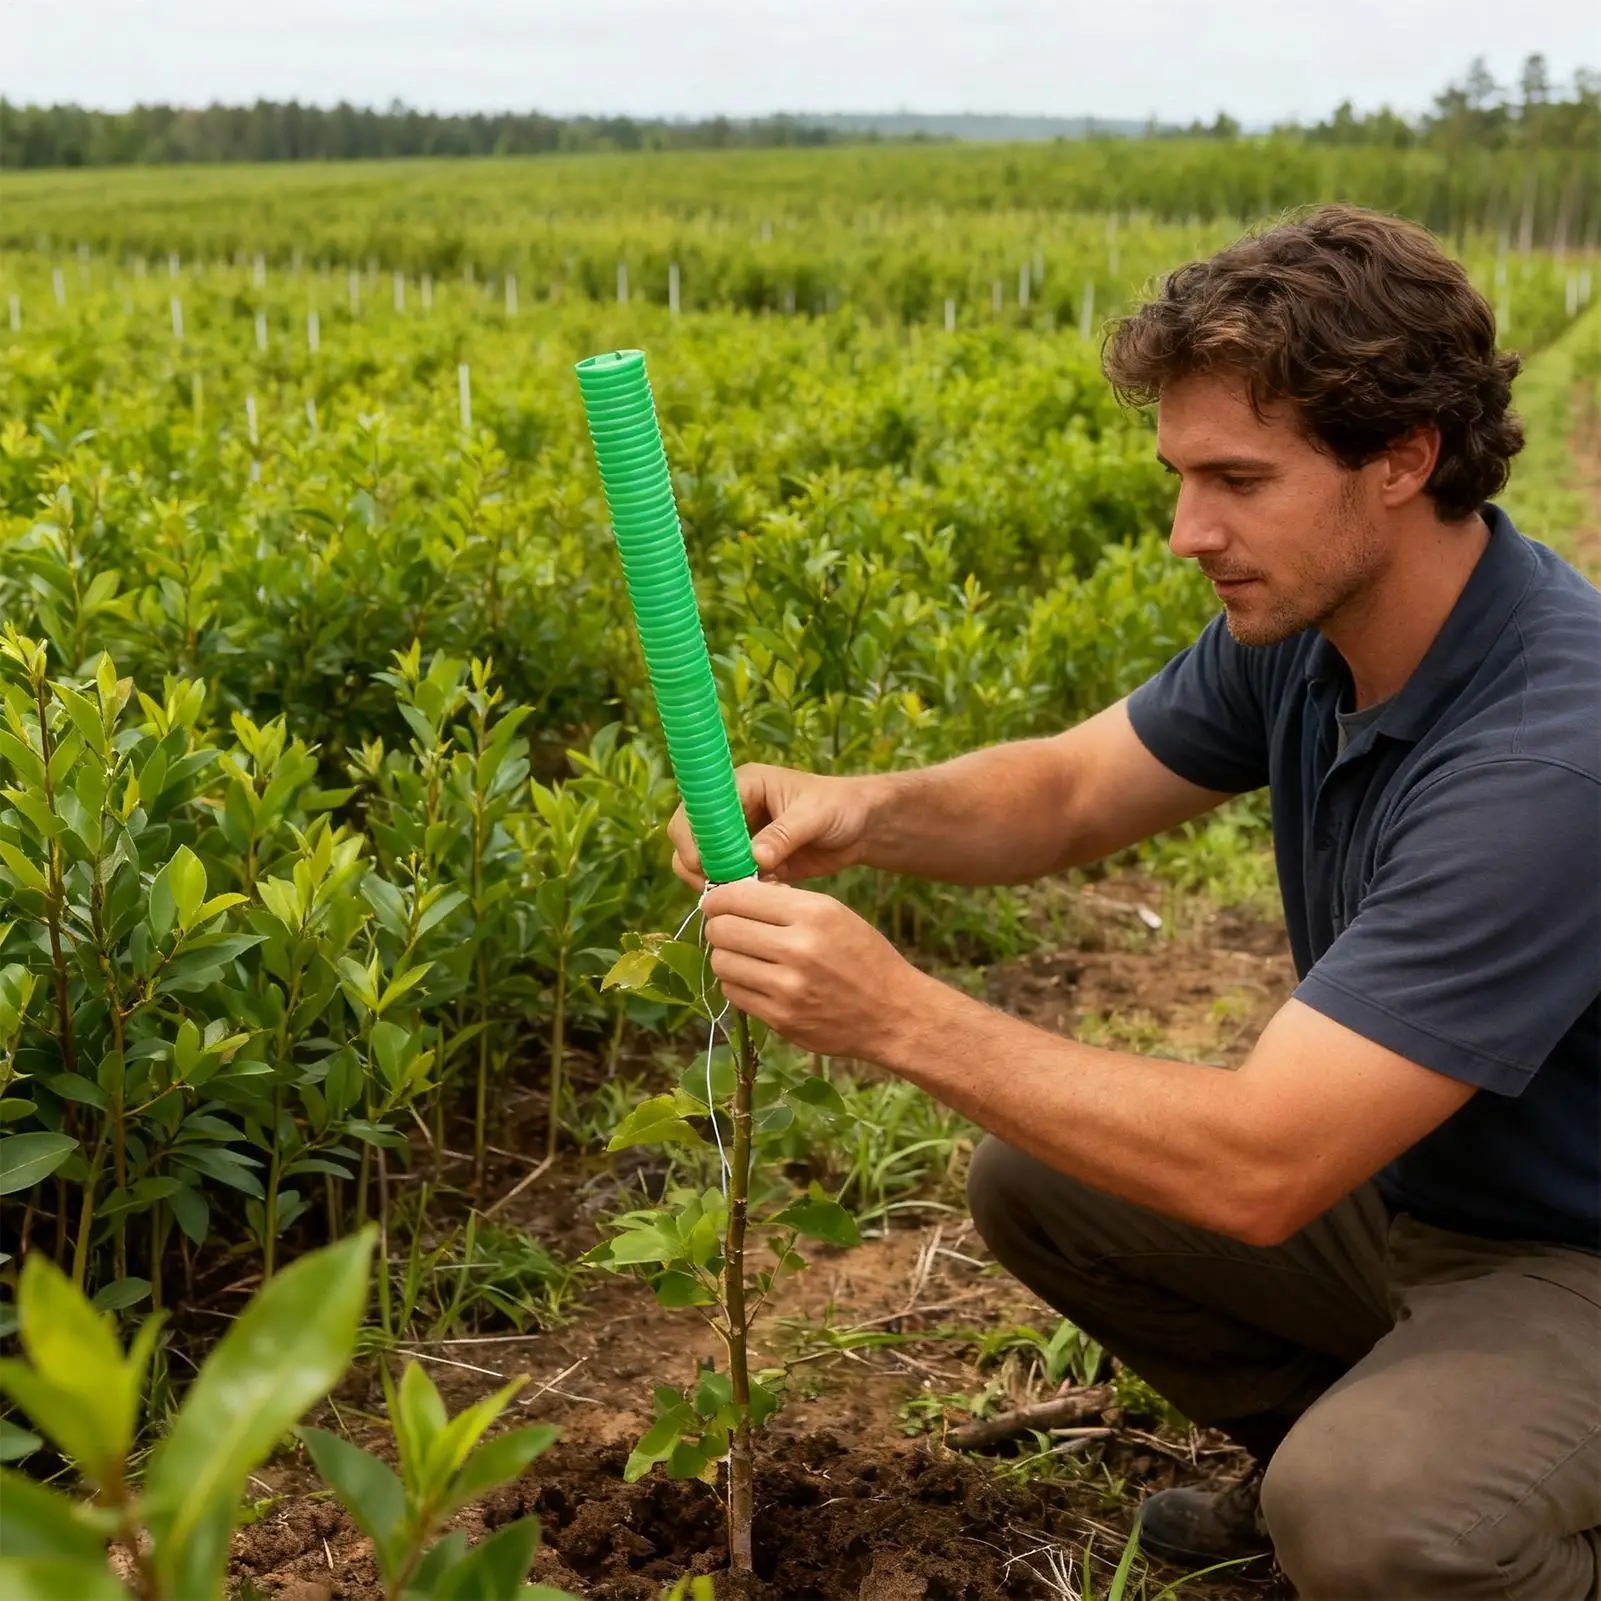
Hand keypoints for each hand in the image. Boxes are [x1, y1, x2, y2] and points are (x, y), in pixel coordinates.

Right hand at [668, 763, 874, 890]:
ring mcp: (740, 840)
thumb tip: (754, 859)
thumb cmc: (840, 806)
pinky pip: (732, 882)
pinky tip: (765, 897)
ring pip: (706, 865)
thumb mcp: (814, 815)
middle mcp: (734, 811)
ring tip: (745, 894)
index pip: (697, 807)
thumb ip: (784, 834)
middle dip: (698, 865)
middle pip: (691, 839)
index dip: (692, 835)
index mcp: (742, 786)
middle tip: (719, 888)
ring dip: (717, 882)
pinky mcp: (752, 865)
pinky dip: (740, 894)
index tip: (703, 863)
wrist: (863, 827)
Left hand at [701, 879, 926, 1058]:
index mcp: (814, 914)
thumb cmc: (863, 956)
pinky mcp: (781, 1018)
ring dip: (727, 956)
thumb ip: (787, 902)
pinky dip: (738, 983)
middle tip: (728, 928)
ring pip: (722, 962)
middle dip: (719, 926)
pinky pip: (733, 993)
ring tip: (746, 955)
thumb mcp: (835, 914)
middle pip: (723, 930)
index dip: (719, 898)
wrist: (892, 1013)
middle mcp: (798, 949)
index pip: (738, 897)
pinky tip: (757, 979)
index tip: (717, 902)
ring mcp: (787, 988)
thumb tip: (735, 893)